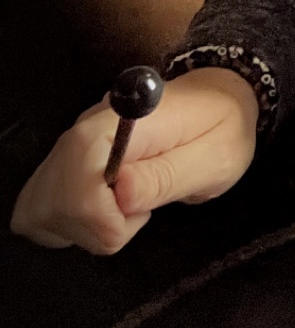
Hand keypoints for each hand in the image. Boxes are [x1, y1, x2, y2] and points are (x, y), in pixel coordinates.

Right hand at [10, 68, 259, 255]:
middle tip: (139, 209)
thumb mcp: (215, 156)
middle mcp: (86, 126)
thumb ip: (167, 176)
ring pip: (40, 209)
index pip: (78, 165)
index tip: (139, 212)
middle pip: (52, 198)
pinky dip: (66, 225)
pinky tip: (103, 214)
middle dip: (95, 226)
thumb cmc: (222, 127)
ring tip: (125, 208)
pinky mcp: (64, 165)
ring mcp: (70, 145)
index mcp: (125, 118)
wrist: (219, 99)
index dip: (100, 210)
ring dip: (82, 228)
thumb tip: (120, 194)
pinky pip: (39, 210)